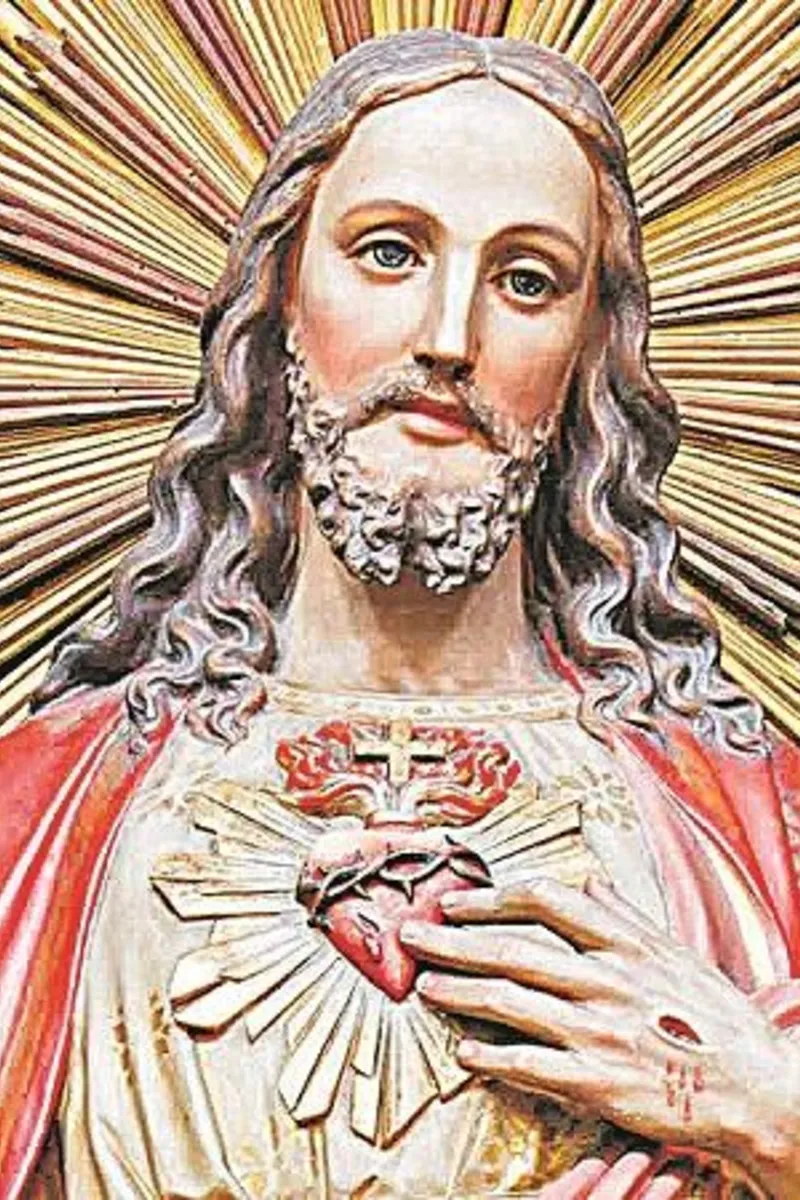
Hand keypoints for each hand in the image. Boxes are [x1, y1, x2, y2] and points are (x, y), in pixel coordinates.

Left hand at [400, 876, 799, 1193]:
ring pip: (510, 1001)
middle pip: (512, 948)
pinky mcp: (597, 1082)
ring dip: (460, 992)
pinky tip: (464, 1053)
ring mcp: (599, 1030)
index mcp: (626, 942)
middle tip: (412, 935)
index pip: (546, 900)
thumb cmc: (718, 1021)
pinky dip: (490, 1056)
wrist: (758, 1090)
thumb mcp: (678, 953)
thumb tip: (591, 878)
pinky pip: (529, 1063)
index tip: (457, 901)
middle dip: (453, 939)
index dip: (492, 897)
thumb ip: (626, 916)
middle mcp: (606, 979)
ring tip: (427, 987)